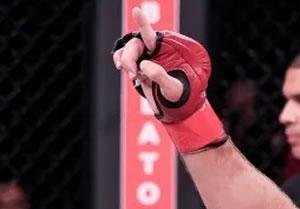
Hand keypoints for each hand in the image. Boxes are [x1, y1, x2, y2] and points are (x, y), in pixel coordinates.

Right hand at [111, 7, 226, 152]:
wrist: (175, 106)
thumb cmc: (179, 95)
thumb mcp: (174, 88)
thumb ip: (160, 76)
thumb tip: (144, 64)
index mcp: (163, 50)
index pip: (150, 34)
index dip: (143, 23)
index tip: (136, 10)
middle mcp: (151, 52)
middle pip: (134, 46)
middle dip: (129, 58)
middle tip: (133, 74)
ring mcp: (142, 59)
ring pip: (126, 51)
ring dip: (124, 61)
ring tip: (132, 75)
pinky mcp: (136, 67)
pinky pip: (122, 58)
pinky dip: (120, 61)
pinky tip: (121, 68)